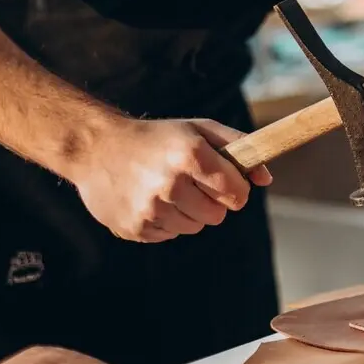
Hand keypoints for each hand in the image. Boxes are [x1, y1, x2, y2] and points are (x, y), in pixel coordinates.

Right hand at [71, 118, 271, 241]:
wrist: (97, 148)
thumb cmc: (157, 138)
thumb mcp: (198, 129)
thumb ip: (239, 147)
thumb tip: (266, 178)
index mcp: (190, 155)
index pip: (236, 193)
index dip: (235, 189)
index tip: (226, 183)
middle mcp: (170, 184)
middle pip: (218, 215)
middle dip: (212, 201)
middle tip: (191, 183)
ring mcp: (150, 209)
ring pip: (194, 227)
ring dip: (189, 212)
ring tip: (168, 190)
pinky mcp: (134, 228)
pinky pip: (169, 234)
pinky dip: (165, 221)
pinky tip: (149, 200)